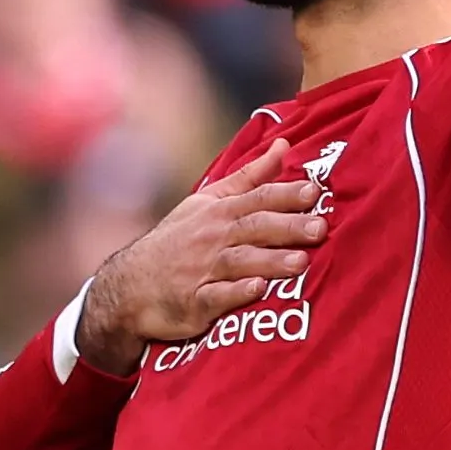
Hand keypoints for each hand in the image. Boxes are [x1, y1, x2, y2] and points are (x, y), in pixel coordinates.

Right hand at [77, 139, 329, 366]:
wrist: (131, 285)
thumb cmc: (178, 240)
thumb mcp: (208, 203)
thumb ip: (249, 177)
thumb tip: (284, 146)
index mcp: (219, 212)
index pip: (257, 198)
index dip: (286, 194)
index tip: (314, 191)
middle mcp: (212, 238)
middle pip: (254, 228)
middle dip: (287, 227)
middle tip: (319, 228)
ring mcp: (202, 271)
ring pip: (240, 262)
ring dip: (270, 261)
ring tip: (300, 263)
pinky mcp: (194, 303)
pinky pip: (216, 297)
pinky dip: (236, 293)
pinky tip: (258, 290)